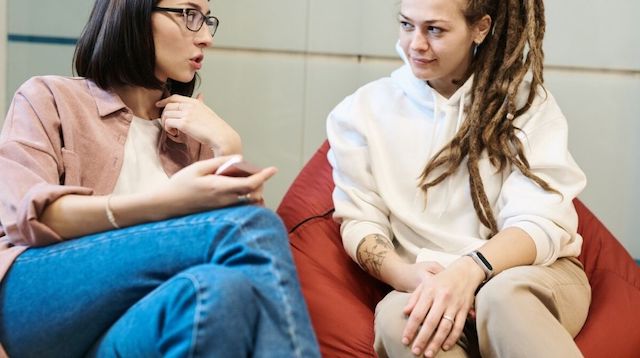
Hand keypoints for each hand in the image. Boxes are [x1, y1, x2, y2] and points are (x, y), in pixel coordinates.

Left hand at [156, 94, 241, 154]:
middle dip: (164, 115)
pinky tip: (175, 134)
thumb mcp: (207, 111)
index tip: (159, 105)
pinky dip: (168, 129)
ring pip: (166, 114)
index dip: (165, 100)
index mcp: (195, 102)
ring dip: (166, 123)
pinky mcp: (184, 123)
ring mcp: (186, 114)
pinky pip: (167, 123)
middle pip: (168, 106)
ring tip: (173, 131)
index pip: (175, 97)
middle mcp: (190, 106)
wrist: (221, 136)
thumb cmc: (216, 127)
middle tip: (168, 124)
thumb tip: (200, 95)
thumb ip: (201, 103)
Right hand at [156, 156, 276, 214]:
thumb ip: (219, 163)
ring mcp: (223, 209)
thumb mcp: (198, 168)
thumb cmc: (180, 184)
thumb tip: (239, 159)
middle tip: (257, 172)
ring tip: (248, 179)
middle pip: (253, 194)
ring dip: (253, 191)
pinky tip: (239, 189)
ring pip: (248, 202)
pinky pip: (240, 206)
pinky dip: (245, 198)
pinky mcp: (220, 213)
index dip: (264, 177)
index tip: (273, 169)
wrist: (166, 205)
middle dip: (260, 183)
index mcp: (220, 188)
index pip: (249, 184)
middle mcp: (224, 201)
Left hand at [401, 257, 484, 356]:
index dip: (410, 328)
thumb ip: (414, 298)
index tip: (405, 340)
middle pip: (430, 322)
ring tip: (428, 353)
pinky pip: (458, 326)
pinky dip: (452, 338)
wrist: (465, 272)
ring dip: (436, 342)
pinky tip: (445, 346)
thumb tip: (405, 313)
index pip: (418, 313)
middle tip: (415, 351)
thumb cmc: (441, 279)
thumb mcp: (425, 284)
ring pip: (445, 327)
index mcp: (430, 292)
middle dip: (422, 339)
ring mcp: (455, 305)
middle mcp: (442, 299)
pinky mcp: (465, 310)